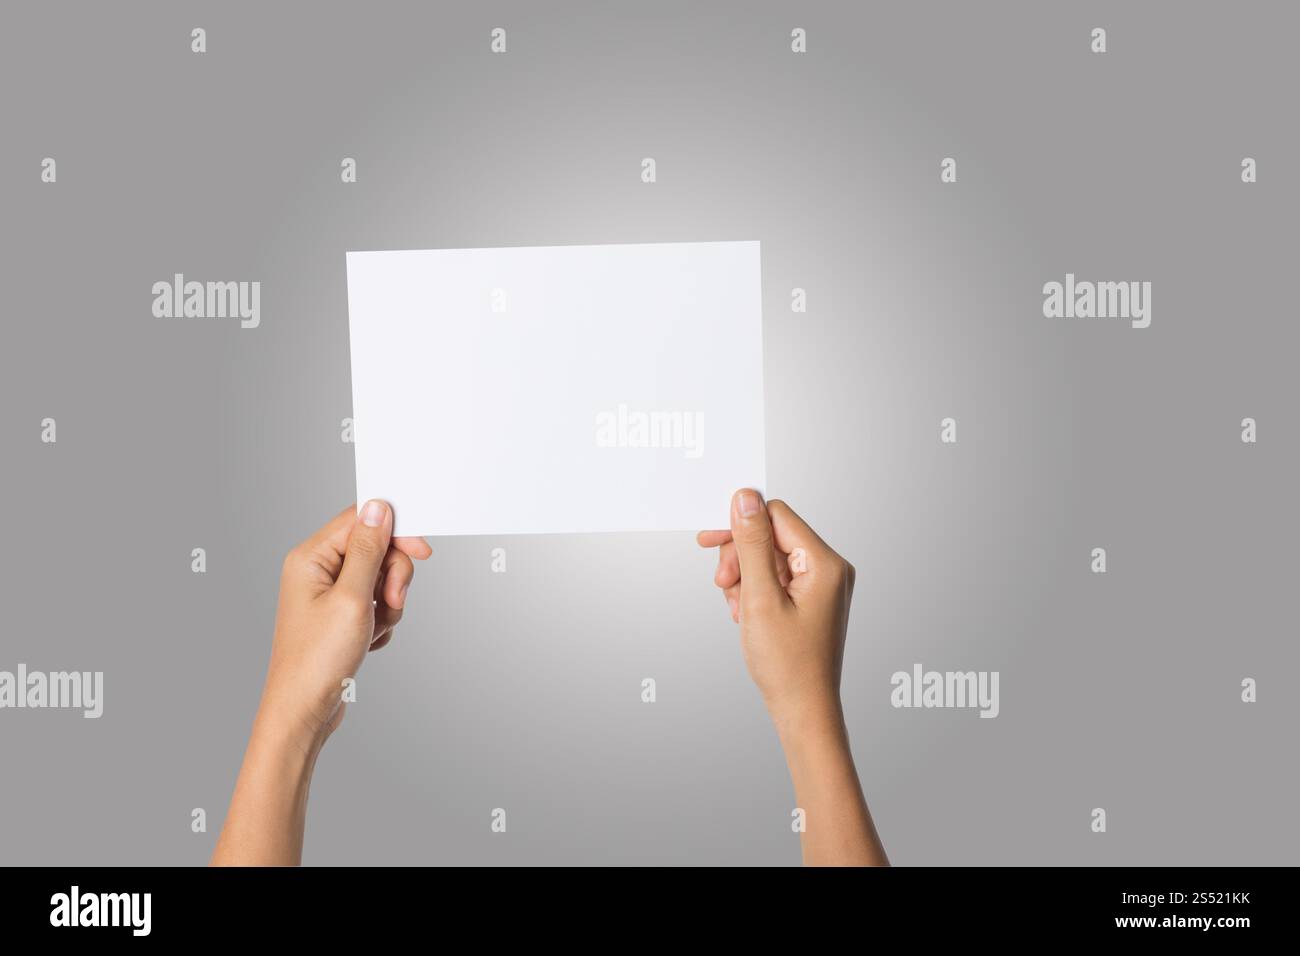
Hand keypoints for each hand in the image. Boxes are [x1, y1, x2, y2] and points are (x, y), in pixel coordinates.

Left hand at [261, 501, 431, 752]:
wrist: (304, 710)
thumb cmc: (317, 660)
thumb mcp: (351, 598)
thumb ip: (368, 550)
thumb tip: (378, 509)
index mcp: (311, 558)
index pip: (360, 521)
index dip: (394, 532)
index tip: (421, 550)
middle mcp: (317, 571)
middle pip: (375, 549)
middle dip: (392, 576)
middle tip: (390, 602)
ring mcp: (328, 594)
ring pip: (379, 578)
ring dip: (389, 602)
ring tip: (375, 627)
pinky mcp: (339, 615)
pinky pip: (376, 603)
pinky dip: (381, 621)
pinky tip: (369, 640)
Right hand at [698, 489, 884, 865]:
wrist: (803, 711)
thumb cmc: (787, 665)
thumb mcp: (759, 598)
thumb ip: (752, 544)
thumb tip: (745, 498)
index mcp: (825, 564)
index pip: (776, 516)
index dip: (739, 524)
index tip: (708, 540)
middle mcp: (829, 569)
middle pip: (771, 535)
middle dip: (740, 556)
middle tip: (724, 585)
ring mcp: (821, 585)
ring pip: (768, 557)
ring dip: (743, 576)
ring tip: (738, 608)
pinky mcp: (810, 600)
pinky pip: (775, 578)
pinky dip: (753, 591)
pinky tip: (746, 616)